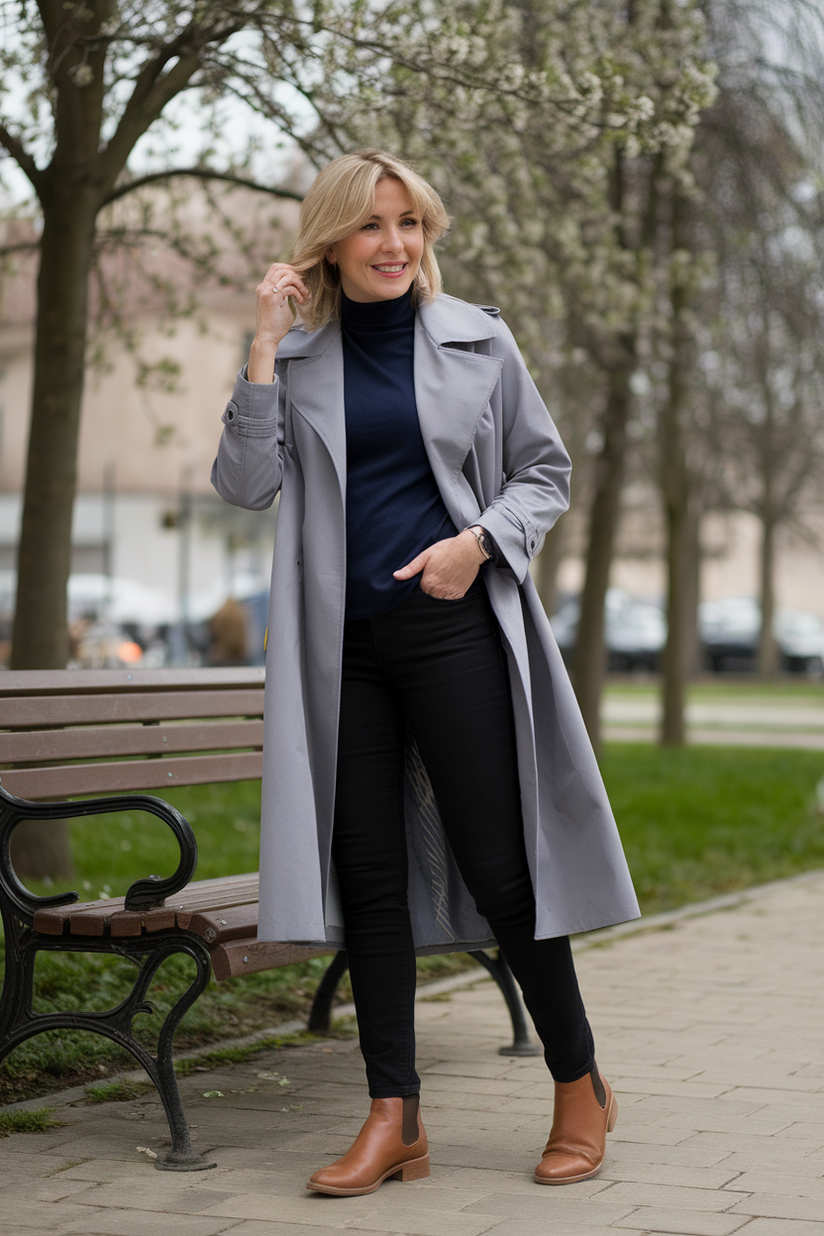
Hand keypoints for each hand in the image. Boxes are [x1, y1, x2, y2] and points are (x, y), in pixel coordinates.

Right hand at [248, 263, 310, 382]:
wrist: (267, 337)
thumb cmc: (275, 325)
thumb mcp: (281, 305)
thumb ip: (286, 295)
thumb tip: (296, 287)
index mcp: (263, 288)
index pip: (275, 268)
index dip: (289, 269)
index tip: (300, 278)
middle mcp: (263, 287)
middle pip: (280, 268)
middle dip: (296, 274)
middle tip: (304, 286)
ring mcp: (266, 291)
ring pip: (286, 276)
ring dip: (299, 284)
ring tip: (305, 295)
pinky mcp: (272, 298)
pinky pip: (289, 288)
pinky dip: (298, 293)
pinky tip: (302, 301)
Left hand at [393, 530, 484, 598]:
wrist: (469, 549)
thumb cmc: (446, 549)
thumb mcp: (426, 555)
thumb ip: (411, 568)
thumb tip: (396, 576)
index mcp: (428, 582)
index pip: (422, 586)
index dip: (427, 576)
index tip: (434, 568)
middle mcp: (439, 591)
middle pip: (431, 592)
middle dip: (434, 582)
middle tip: (442, 569)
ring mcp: (450, 593)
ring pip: (441, 595)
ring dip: (443, 587)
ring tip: (449, 573)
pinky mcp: (459, 594)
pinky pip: (451, 596)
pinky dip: (452, 589)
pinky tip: (455, 577)